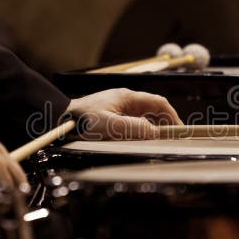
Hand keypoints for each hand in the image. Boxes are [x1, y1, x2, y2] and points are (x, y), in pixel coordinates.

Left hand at [64, 88, 181, 139]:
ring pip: (144, 115)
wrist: (59, 117)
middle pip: (153, 108)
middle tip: (173, 139)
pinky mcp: (111, 114)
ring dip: (153, 127)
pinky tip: (141, 140)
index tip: (180, 130)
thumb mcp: (109, 126)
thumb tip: (154, 132)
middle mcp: (125, 99)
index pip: (159, 103)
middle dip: (165, 122)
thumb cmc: (81, 120)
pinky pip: (133, 121)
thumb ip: (133, 128)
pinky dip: (141, 129)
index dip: (172, 116)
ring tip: (160, 141)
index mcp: (128, 97)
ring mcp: (118, 106)